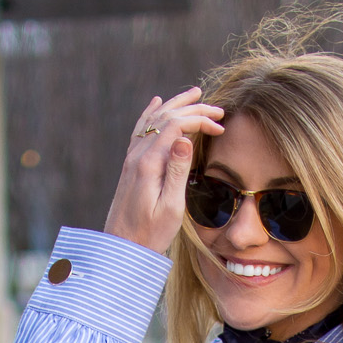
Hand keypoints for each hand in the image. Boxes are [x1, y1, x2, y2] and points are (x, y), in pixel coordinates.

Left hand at [104, 88, 223, 255]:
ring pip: (153, 120)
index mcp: (149, 164)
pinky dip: (152, 113)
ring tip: (194, 94)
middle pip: (166, 118)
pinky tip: (157, 103)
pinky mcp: (129, 165)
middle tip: (217, 108)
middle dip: (193, 109)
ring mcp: (131, 159)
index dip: (200, 121)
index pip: (176, 126)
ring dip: (175, 104)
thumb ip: (177, 171)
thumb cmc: (150, 235)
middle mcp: (137, 156)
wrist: (121, 249)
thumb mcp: (171, 208)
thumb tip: (184, 138)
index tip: (221, 128)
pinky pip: (141, 130)